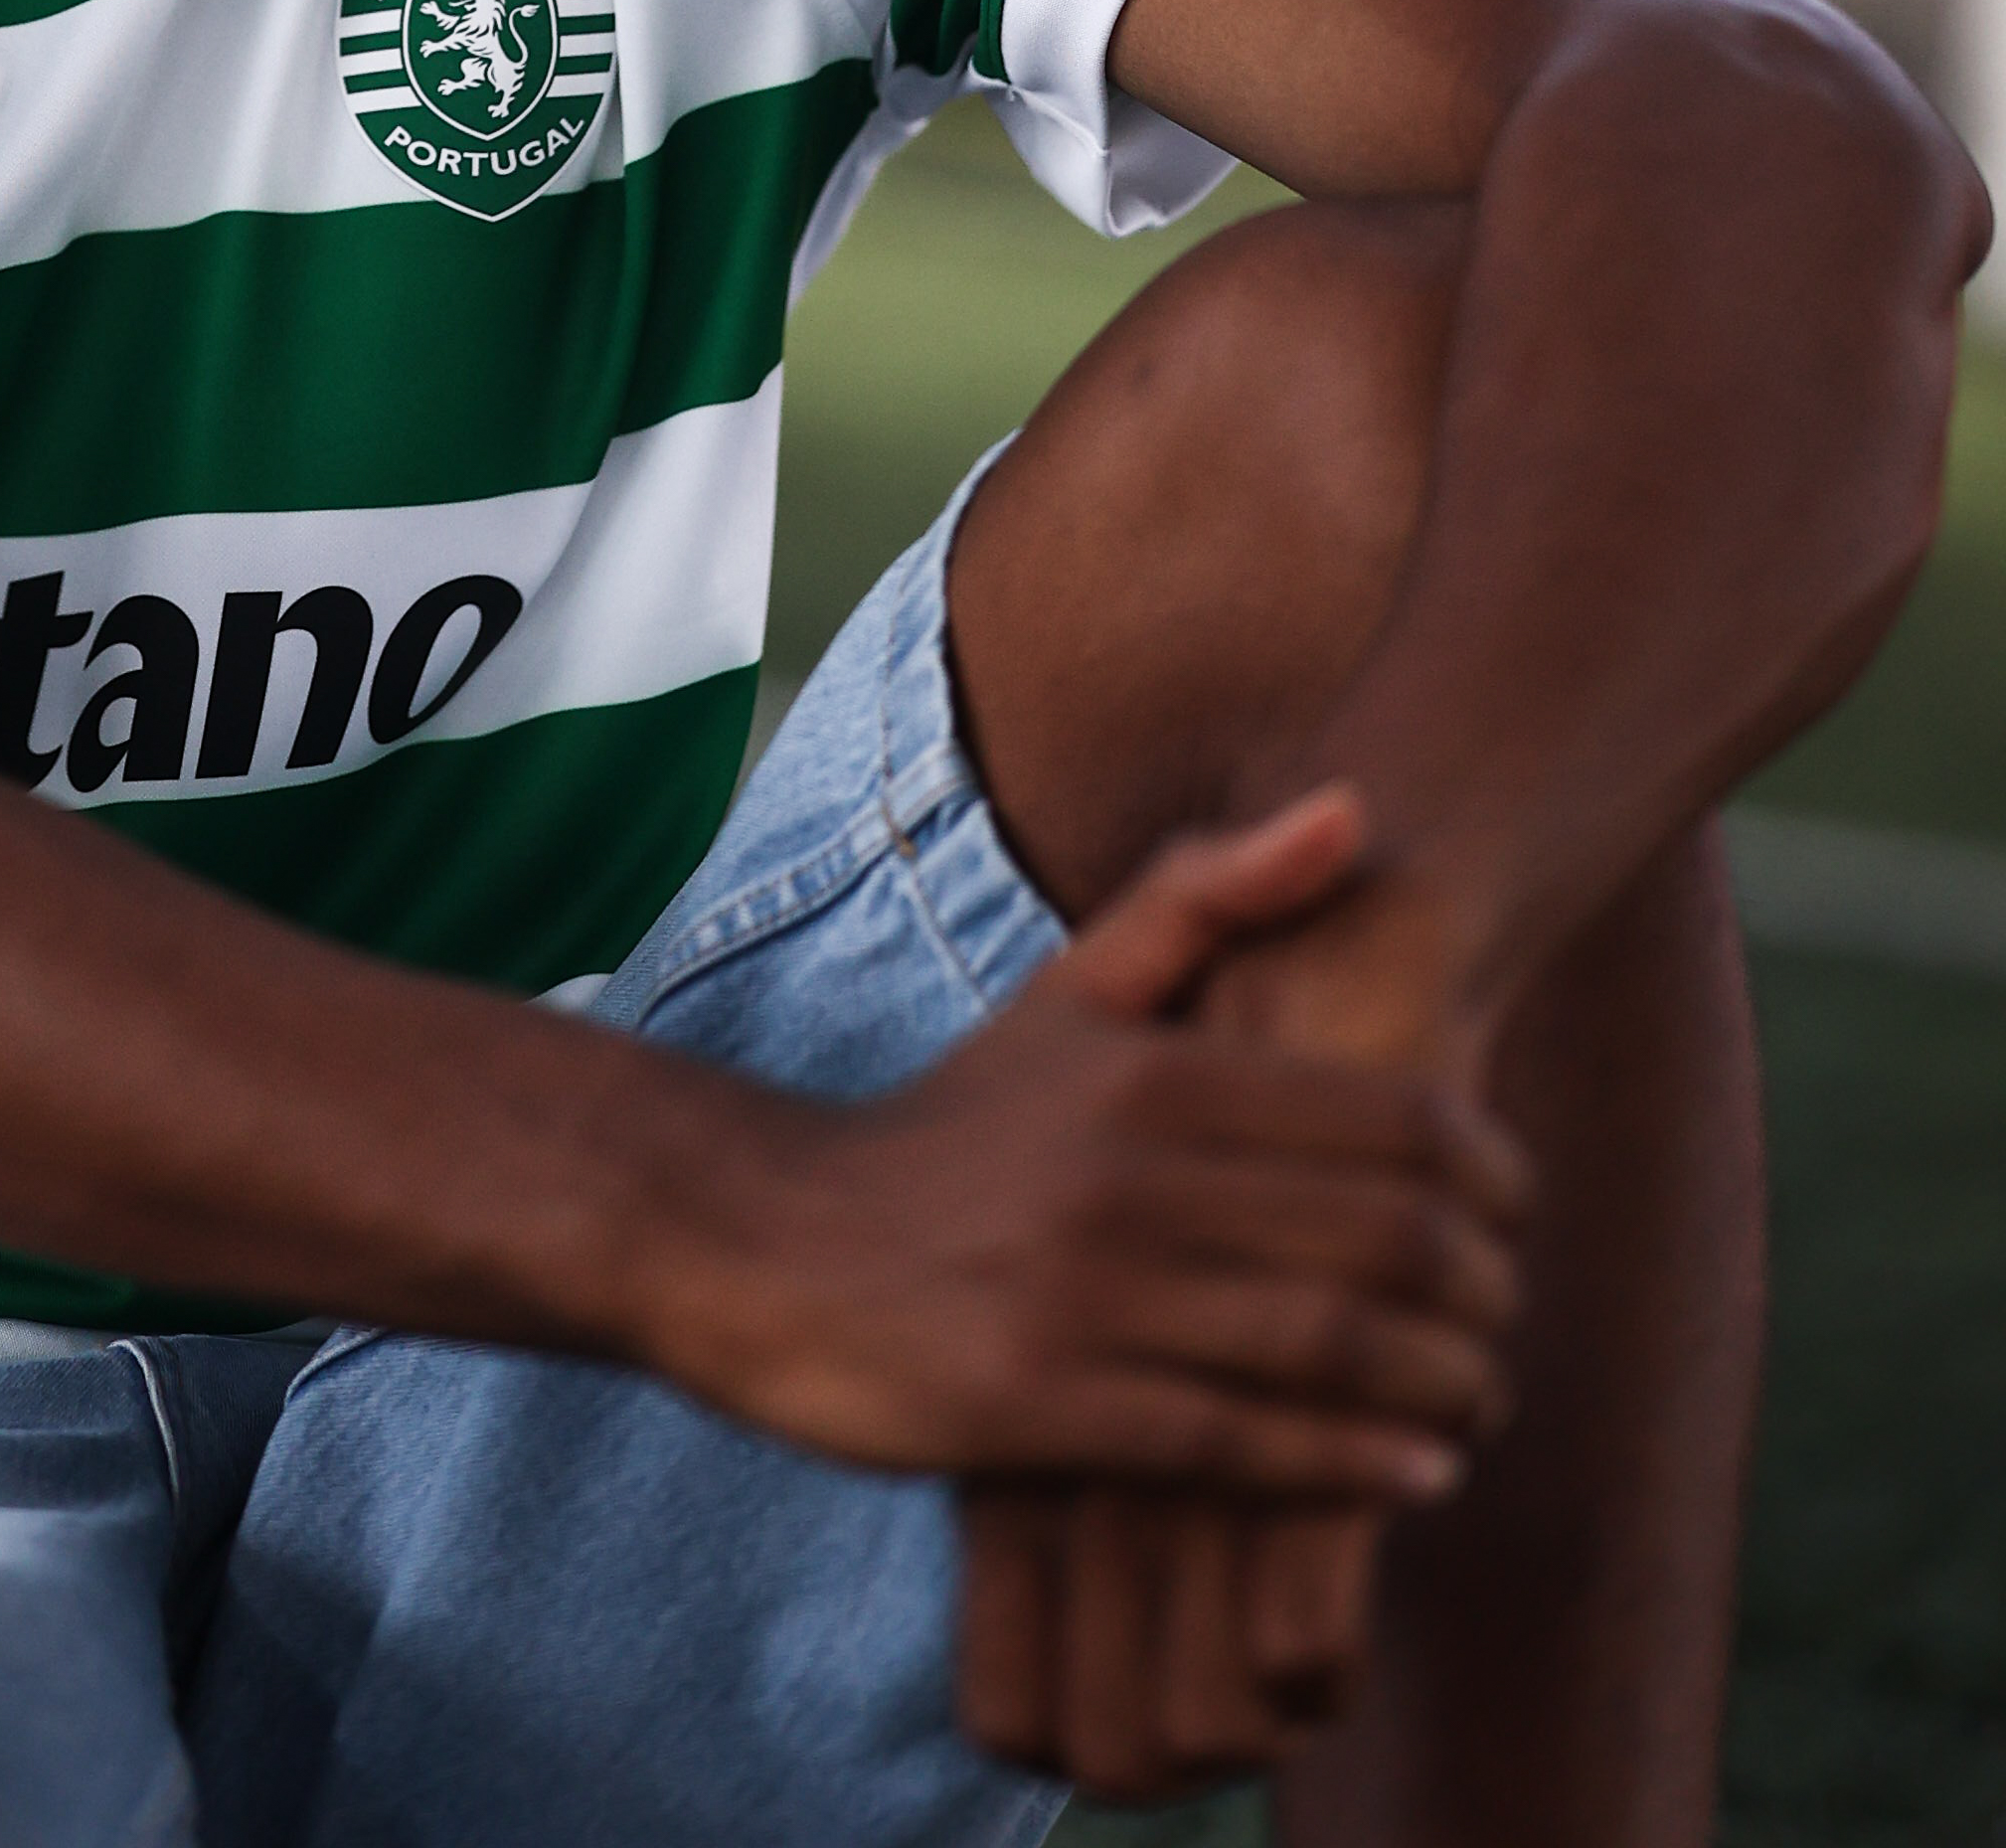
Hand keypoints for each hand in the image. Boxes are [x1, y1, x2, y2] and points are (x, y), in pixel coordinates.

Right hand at [650, 788, 1527, 1499]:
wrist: (765, 1241)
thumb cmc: (950, 1126)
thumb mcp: (1067, 992)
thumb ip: (1209, 895)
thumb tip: (1358, 808)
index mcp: (1149, 1068)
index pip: (1390, 1120)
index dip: (1490, 1176)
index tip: (1515, 1214)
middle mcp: (1129, 1176)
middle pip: (1383, 1239)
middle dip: (1484, 1293)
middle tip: (1506, 1318)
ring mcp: (1088, 1296)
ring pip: (1330, 1349)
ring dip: (1444, 1389)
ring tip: (1481, 1403)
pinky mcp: (1049, 1408)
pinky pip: (1242, 1446)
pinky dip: (1352, 1466)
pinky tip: (1417, 1472)